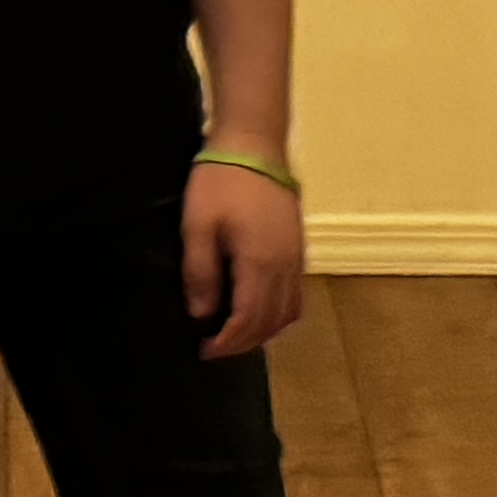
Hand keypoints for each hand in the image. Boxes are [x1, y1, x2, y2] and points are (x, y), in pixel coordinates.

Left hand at [183, 154, 304, 358]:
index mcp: (259, 264)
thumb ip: (200, 273)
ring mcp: (296, 258)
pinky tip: (259, 312)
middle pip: (271, 323)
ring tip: (235, 336)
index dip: (227, 343)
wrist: (255, 145)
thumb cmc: (220, 182)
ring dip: (264, 332)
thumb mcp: (197, 225)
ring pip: (289, 313)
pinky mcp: (299, 249)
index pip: (248, 321)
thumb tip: (201, 315)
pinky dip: (279, 314)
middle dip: (243, 343)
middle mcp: (285, 267)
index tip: (204, 351)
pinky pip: (296, 296)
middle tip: (215, 349)